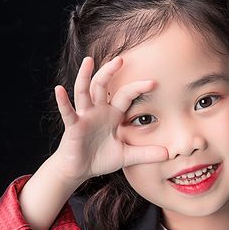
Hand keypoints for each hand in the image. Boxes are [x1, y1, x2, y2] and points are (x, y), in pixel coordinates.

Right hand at [52, 55, 167, 183]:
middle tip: (121, 59)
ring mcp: (84, 116)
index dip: (137, 88)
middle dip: (110, 72)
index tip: (153, 82)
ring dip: (85, 76)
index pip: (125, 95)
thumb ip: (146, 153)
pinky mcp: (73, 126)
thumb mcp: (127, 156)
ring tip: (89, 61)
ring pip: (84, 91)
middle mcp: (97, 111)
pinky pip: (67, 111)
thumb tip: (168, 154)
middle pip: (103, 85)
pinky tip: (59, 89)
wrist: (80, 170)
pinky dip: (63, 101)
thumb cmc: (100, 159)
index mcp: (112, 114)